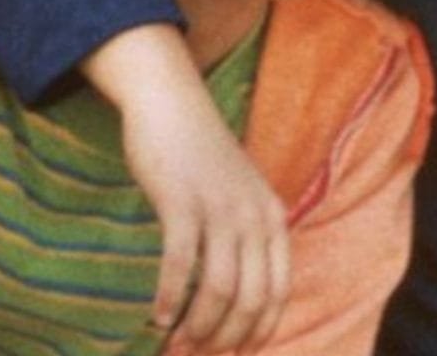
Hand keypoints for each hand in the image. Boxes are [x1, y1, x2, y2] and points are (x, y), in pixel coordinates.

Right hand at [83, 25, 290, 352]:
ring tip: (180, 345)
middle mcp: (254, 216)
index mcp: (273, 218)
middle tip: (203, 355)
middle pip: (252, 297)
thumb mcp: (240, 197)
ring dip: (199, 325)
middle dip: (228, 336)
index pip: (278, 291)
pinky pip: (181, 263)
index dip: (260, 330)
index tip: (239, 354)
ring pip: (220, 287)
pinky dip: (171, 297)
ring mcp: (220, 208)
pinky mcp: (183, 202)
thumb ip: (245, 238)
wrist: (172, 105)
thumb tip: (237, 295)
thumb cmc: (200, 159)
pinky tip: (158, 318)